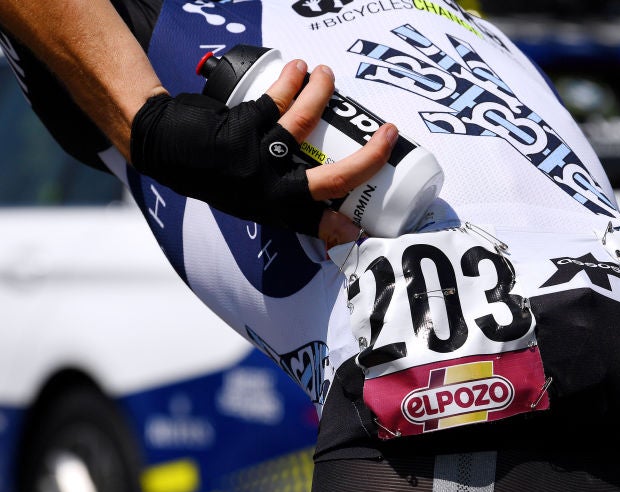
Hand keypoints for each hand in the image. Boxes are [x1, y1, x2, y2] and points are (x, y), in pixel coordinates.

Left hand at [130, 59, 396, 239]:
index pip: (323, 222)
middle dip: (370, 157)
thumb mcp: (250, 200)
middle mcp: (268, 191)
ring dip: (323, 95)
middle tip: (389, 133)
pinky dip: (293, 82)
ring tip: (329, 76)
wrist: (162, 147)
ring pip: (304, 126)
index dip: (352, 220)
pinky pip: (278, 101)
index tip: (372, 218)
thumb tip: (340, 225)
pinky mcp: (242, 127)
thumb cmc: (213, 172)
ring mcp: (256, 159)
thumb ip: (288, 208)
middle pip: (332, 180)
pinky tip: (301, 70)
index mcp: (273, 211)